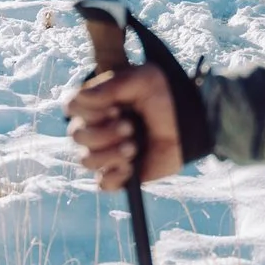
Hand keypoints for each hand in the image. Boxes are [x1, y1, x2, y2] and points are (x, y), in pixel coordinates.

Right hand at [67, 62, 184, 190]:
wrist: (193, 122)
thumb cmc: (167, 97)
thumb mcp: (144, 80)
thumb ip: (111, 86)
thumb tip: (79, 97)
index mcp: (99, 102)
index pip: (71, 107)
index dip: (87, 111)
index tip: (114, 107)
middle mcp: (98, 127)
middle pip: (77, 135)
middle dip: (103, 133)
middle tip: (129, 126)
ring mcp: (108, 151)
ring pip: (86, 160)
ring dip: (109, 153)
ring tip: (133, 146)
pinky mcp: (122, 173)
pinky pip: (102, 183)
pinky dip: (113, 176)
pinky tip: (131, 166)